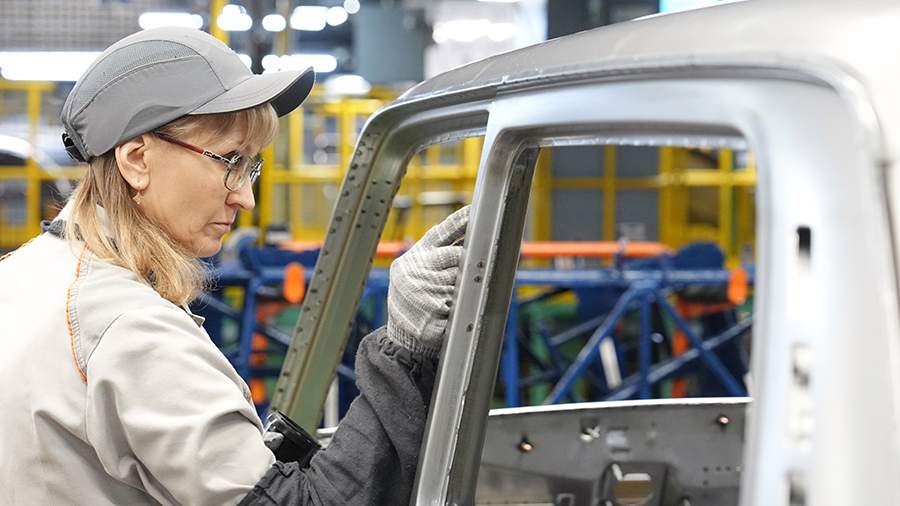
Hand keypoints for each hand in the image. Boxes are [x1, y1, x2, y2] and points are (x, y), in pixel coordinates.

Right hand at [387, 206, 468, 357]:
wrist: (401, 337)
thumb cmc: (414, 301)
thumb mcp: (415, 272)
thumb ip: (436, 255)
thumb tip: (470, 240)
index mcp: (414, 257)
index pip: (441, 233)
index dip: (460, 221)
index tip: (475, 211)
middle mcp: (417, 270)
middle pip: (459, 257)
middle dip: (467, 266)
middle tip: (466, 276)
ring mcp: (425, 291)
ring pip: (464, 281)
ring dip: (464, 291)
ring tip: (446, 302)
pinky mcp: (435, 312)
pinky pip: (462, 304)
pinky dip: (461, 310)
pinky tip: (447, 315)